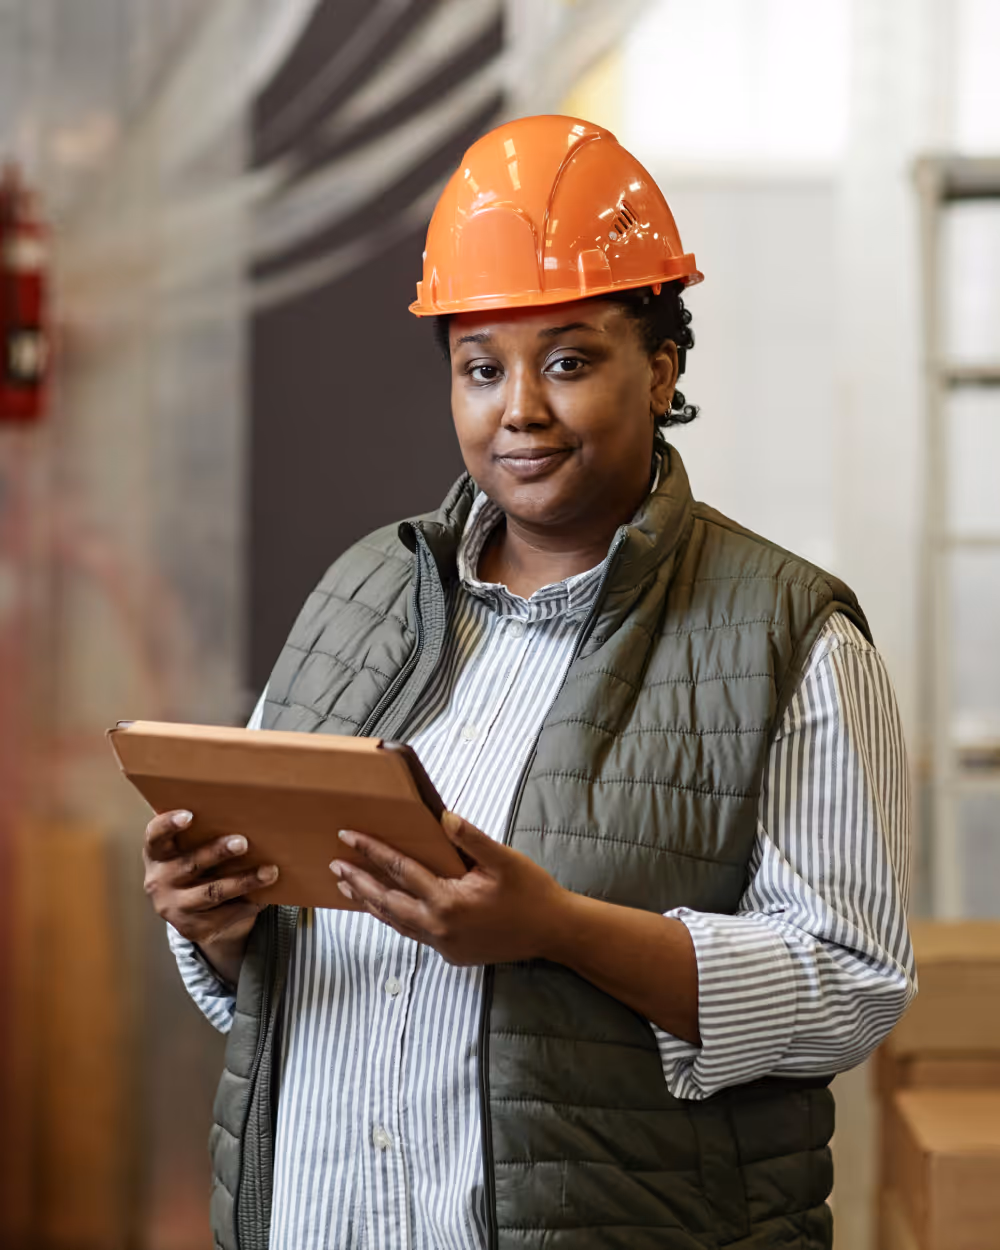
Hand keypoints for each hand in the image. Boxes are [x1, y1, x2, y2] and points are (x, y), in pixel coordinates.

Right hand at [142, 809, 277, 984]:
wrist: (189, 913)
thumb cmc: (195, 865)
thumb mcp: (188, 850)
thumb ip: (202, 834)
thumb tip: (246, 815)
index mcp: (157, 855)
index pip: (155, 836)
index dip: (168, 825)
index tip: (189, 815)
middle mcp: (160, 881)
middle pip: (190, 864)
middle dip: (218, 852)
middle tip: (243, 842)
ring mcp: (175, 907)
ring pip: (212, 893)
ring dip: (243, 881)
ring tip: (270, 871)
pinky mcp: (193, 928)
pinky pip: (225, 915)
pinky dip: (248, 904)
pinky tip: (266, 896)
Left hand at [330, 812, 567, 965]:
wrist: (553, 933)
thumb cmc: (531, 892)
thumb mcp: (504, 859)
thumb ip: (471, 838)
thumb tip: (443, 816)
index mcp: (448, 901)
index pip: (400, 870)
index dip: (372, 851)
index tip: (349, 837)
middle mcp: (439, 927)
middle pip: (386, 901)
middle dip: (359, 881)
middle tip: (335, 865)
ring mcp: (443, 944)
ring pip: (395, 921)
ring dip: (370, 903)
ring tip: (348, 887)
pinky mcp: (450, 954)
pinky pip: (413, 933)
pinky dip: (393, 918)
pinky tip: (385, 908)